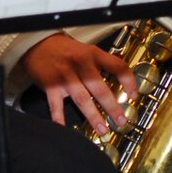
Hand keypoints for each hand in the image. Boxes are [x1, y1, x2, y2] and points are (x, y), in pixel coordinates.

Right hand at [19, 33, 139, 133]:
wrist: (37, 43)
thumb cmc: (64, 49)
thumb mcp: (86, 50)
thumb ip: (100, 64)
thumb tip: (119, 81)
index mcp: (93, 54)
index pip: (117, 66)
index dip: (129, 81)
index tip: (134, 95)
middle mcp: (81, 64)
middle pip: (100, 88)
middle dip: (112, 107)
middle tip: (121, 120)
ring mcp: (65, 75)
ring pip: (82, 99)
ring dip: (93, 116)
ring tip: (102, 129)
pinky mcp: (50, 85)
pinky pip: (56, 105)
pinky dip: (59, 118)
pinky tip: (64, 128)